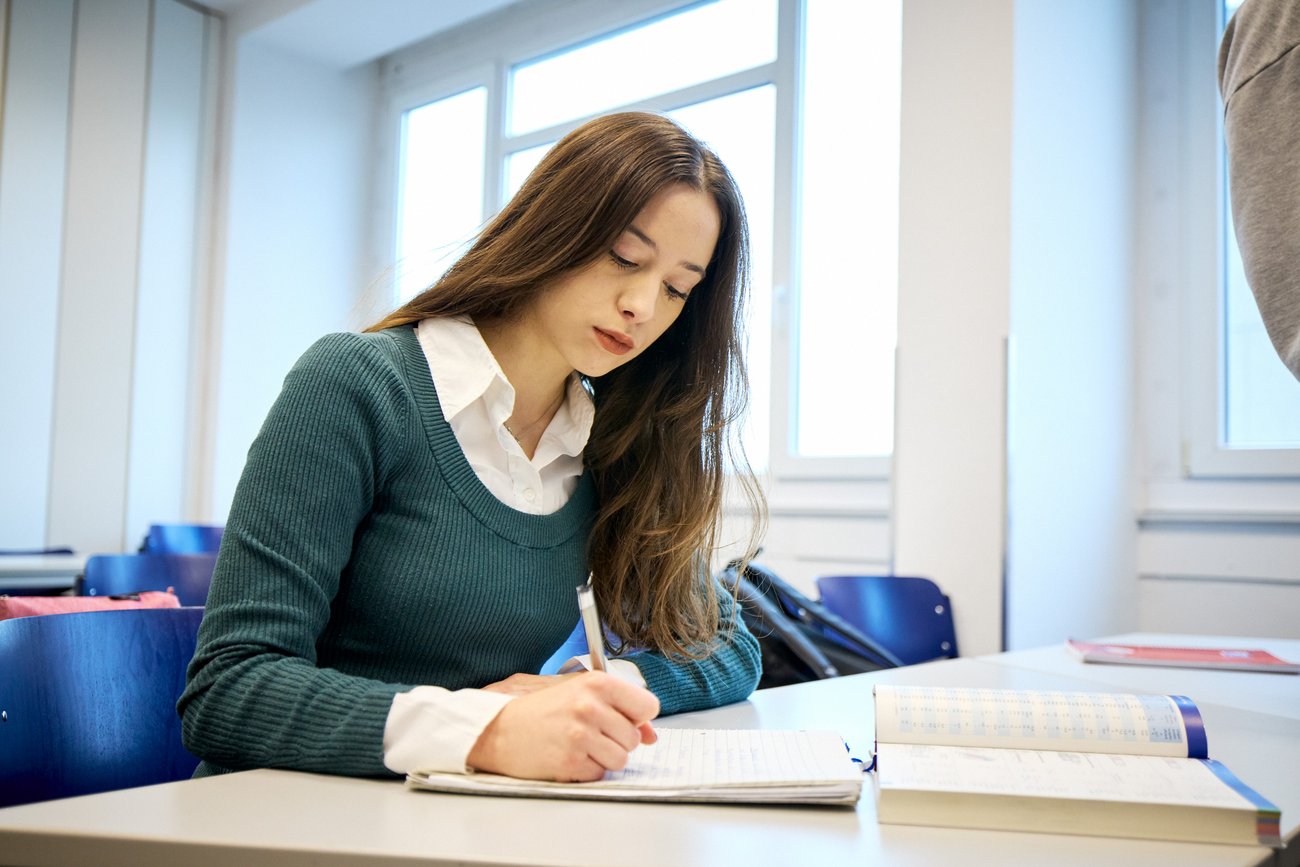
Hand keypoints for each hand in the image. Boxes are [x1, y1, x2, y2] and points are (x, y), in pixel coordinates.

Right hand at [466, 671, 659, 781]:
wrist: (498, 729)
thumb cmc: (539, 709)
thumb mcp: (579, 693)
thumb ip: (619, 707)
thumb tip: (652, 734)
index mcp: (597, 683)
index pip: (648, 705)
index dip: (638, 716)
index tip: (624, 718)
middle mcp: (591, 707)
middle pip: (635, 737)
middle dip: (618, 739)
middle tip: (591, 732)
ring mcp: (580, 735)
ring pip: (621, 759)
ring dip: (605, 757)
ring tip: (580, 745)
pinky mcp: (570, 762)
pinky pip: (599, 773)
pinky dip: (588, 769)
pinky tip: (569, 756)